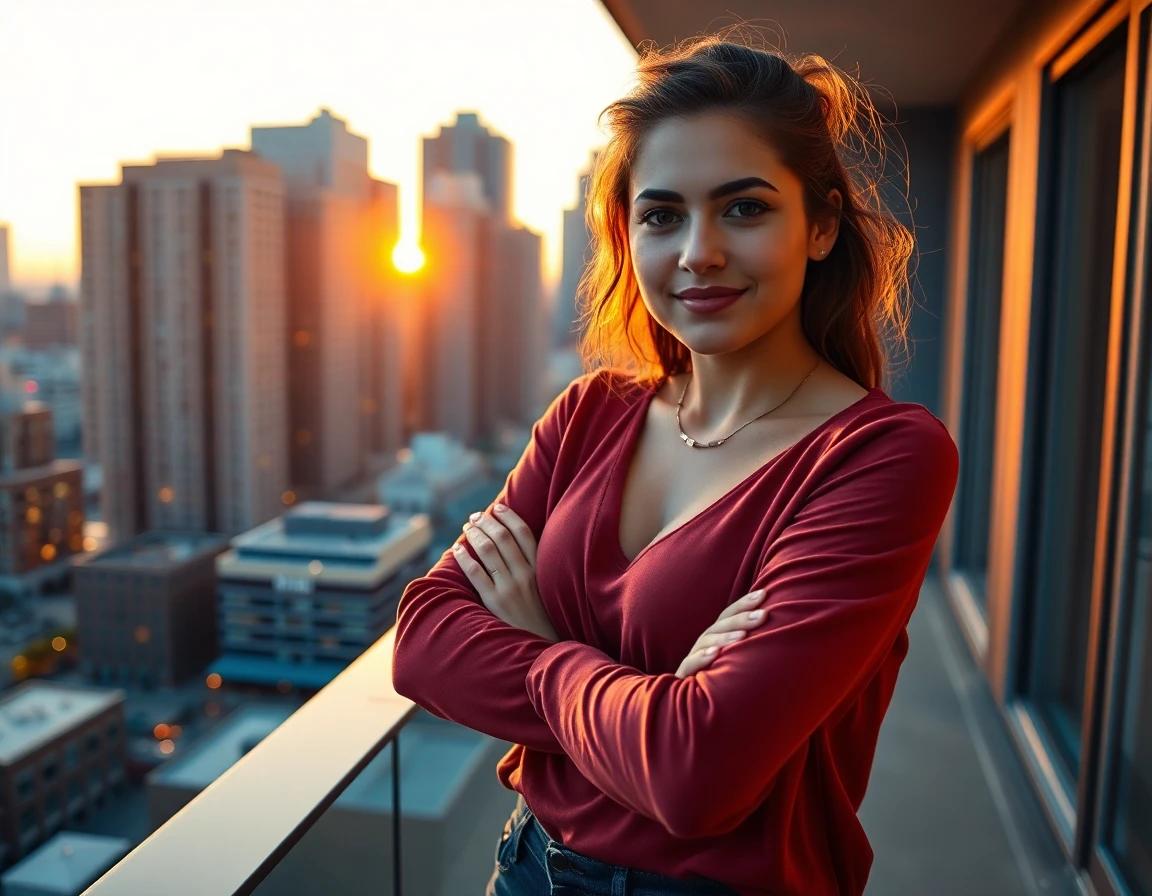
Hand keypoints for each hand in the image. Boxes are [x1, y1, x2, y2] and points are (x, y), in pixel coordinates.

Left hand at [451, 503, 559, 641]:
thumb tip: (513, 543)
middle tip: (475, 516)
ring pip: (488, 551)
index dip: (509, 516)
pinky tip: (457, 550)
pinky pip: (476, 573)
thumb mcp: (545, 587)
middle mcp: (525, 575)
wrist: (541, 645)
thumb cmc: (540, 615)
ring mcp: (510, 588)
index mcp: (540, 569)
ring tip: (467, 528)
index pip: (524, 533)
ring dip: (474, 534)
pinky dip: (464, 557)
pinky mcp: (495, 602)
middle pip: (502, 537)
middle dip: (486, 522)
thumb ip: (533, 566)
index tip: (497, 507)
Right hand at [674, 588, 768, 678]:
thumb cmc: (720, 683)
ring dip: (725, 637)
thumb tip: (776, 628)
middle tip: (763, 615)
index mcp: (716, 638)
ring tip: (743, 636)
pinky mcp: (685, 676)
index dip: (744, 603)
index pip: (729, 615)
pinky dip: (701, 658)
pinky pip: (690, 665)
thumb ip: (752, 647)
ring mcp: (693, 659)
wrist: (692, 707)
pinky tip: (714, 654)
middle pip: (720, 626)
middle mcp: (704, 644)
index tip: (764, 593)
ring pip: (706, 642)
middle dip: (741, 618)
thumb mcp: (735, 662)